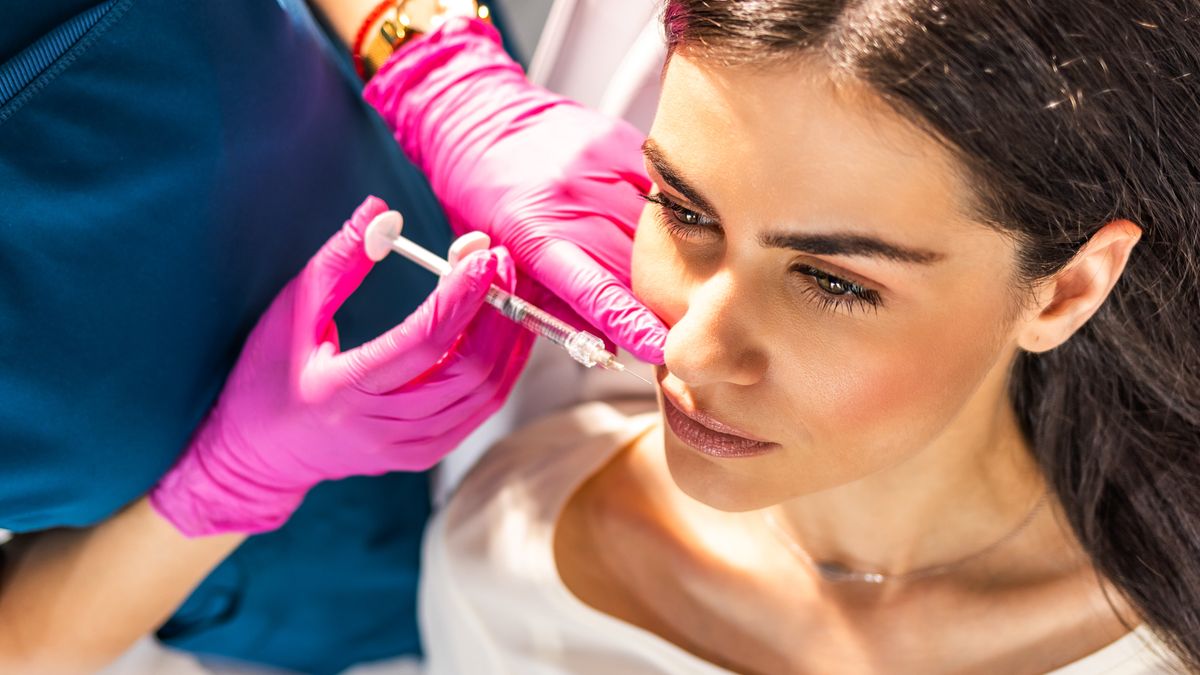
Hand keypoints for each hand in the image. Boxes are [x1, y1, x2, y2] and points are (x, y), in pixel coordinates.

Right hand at [149, 196, 533, 535]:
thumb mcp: (292, 310)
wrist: (260, 453)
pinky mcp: (423, 455)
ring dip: (507, 339)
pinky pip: (478, 411)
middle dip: (495, 312)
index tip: (484, 256)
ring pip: (484, 395)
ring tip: (507, 289)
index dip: (462, 296)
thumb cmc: (268, 372)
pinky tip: (499, 330)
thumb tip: (381, 209)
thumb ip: (338, 261)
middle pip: (467, 371)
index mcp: (342, 389)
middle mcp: (380, 427)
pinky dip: (499, 368)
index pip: (423, 342)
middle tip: (501, 263)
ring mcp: (407, 448)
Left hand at [363, 18, 667, 363]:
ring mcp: (600, 163)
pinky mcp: (622, 141)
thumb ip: (545, 303)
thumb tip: (606, 342)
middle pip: (634, 264)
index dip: (630, 321)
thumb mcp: (498, 258)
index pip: (592, 288)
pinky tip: (647, 224)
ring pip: (654, 230)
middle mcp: (571, 195)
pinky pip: (657, 193)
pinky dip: (657, 217)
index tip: (661, 347)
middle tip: (656, 315)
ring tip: (650, 266)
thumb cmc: (480, 193)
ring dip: (659, 258)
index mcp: (532, 231)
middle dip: (650, 297)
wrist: (478, 113)